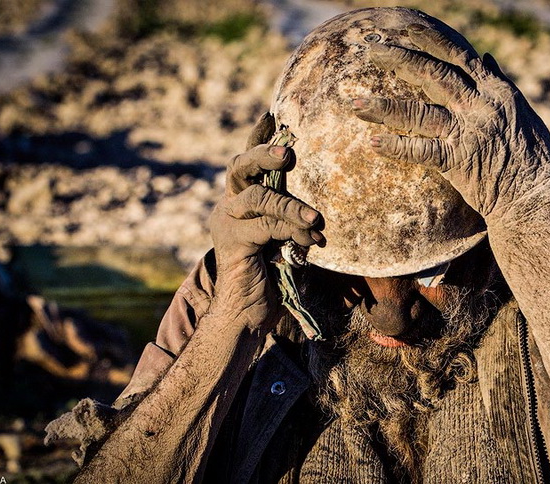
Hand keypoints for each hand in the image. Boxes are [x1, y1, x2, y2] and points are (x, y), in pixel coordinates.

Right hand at [209, 113, 323, 328]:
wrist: (247, 313)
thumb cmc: (272, 275)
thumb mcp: (286, 238)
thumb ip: (293, 217)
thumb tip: (323, 205)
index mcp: (240, 201)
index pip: (246, 161)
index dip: (258, 138)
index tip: (273, 115)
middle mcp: (228, 206)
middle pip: (239, 167)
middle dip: (264, 153)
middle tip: (288, 152)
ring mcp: (226, 223)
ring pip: (258, 197)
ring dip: (291, 206)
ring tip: (314, 220)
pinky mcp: (232, 242)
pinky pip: (266, 226)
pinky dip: (292, 232)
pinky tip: (309, 244)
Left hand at [352, 24, 549, 222]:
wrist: (537, 195)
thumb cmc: (532, 156)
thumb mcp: (520, 111)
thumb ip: (498, 83)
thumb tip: (485, 58)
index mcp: (495, 90)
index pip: (457, 55)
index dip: (429, 39)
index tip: (406, 27)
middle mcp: (480, 105)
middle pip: (432, 73)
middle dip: (398, 59)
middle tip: (371, 51)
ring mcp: (468, 132)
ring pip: (417, 111)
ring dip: (383, 106)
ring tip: (355, 104)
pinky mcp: (458, 161)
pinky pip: (420, 151)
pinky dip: (395, 146)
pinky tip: (372, 143)